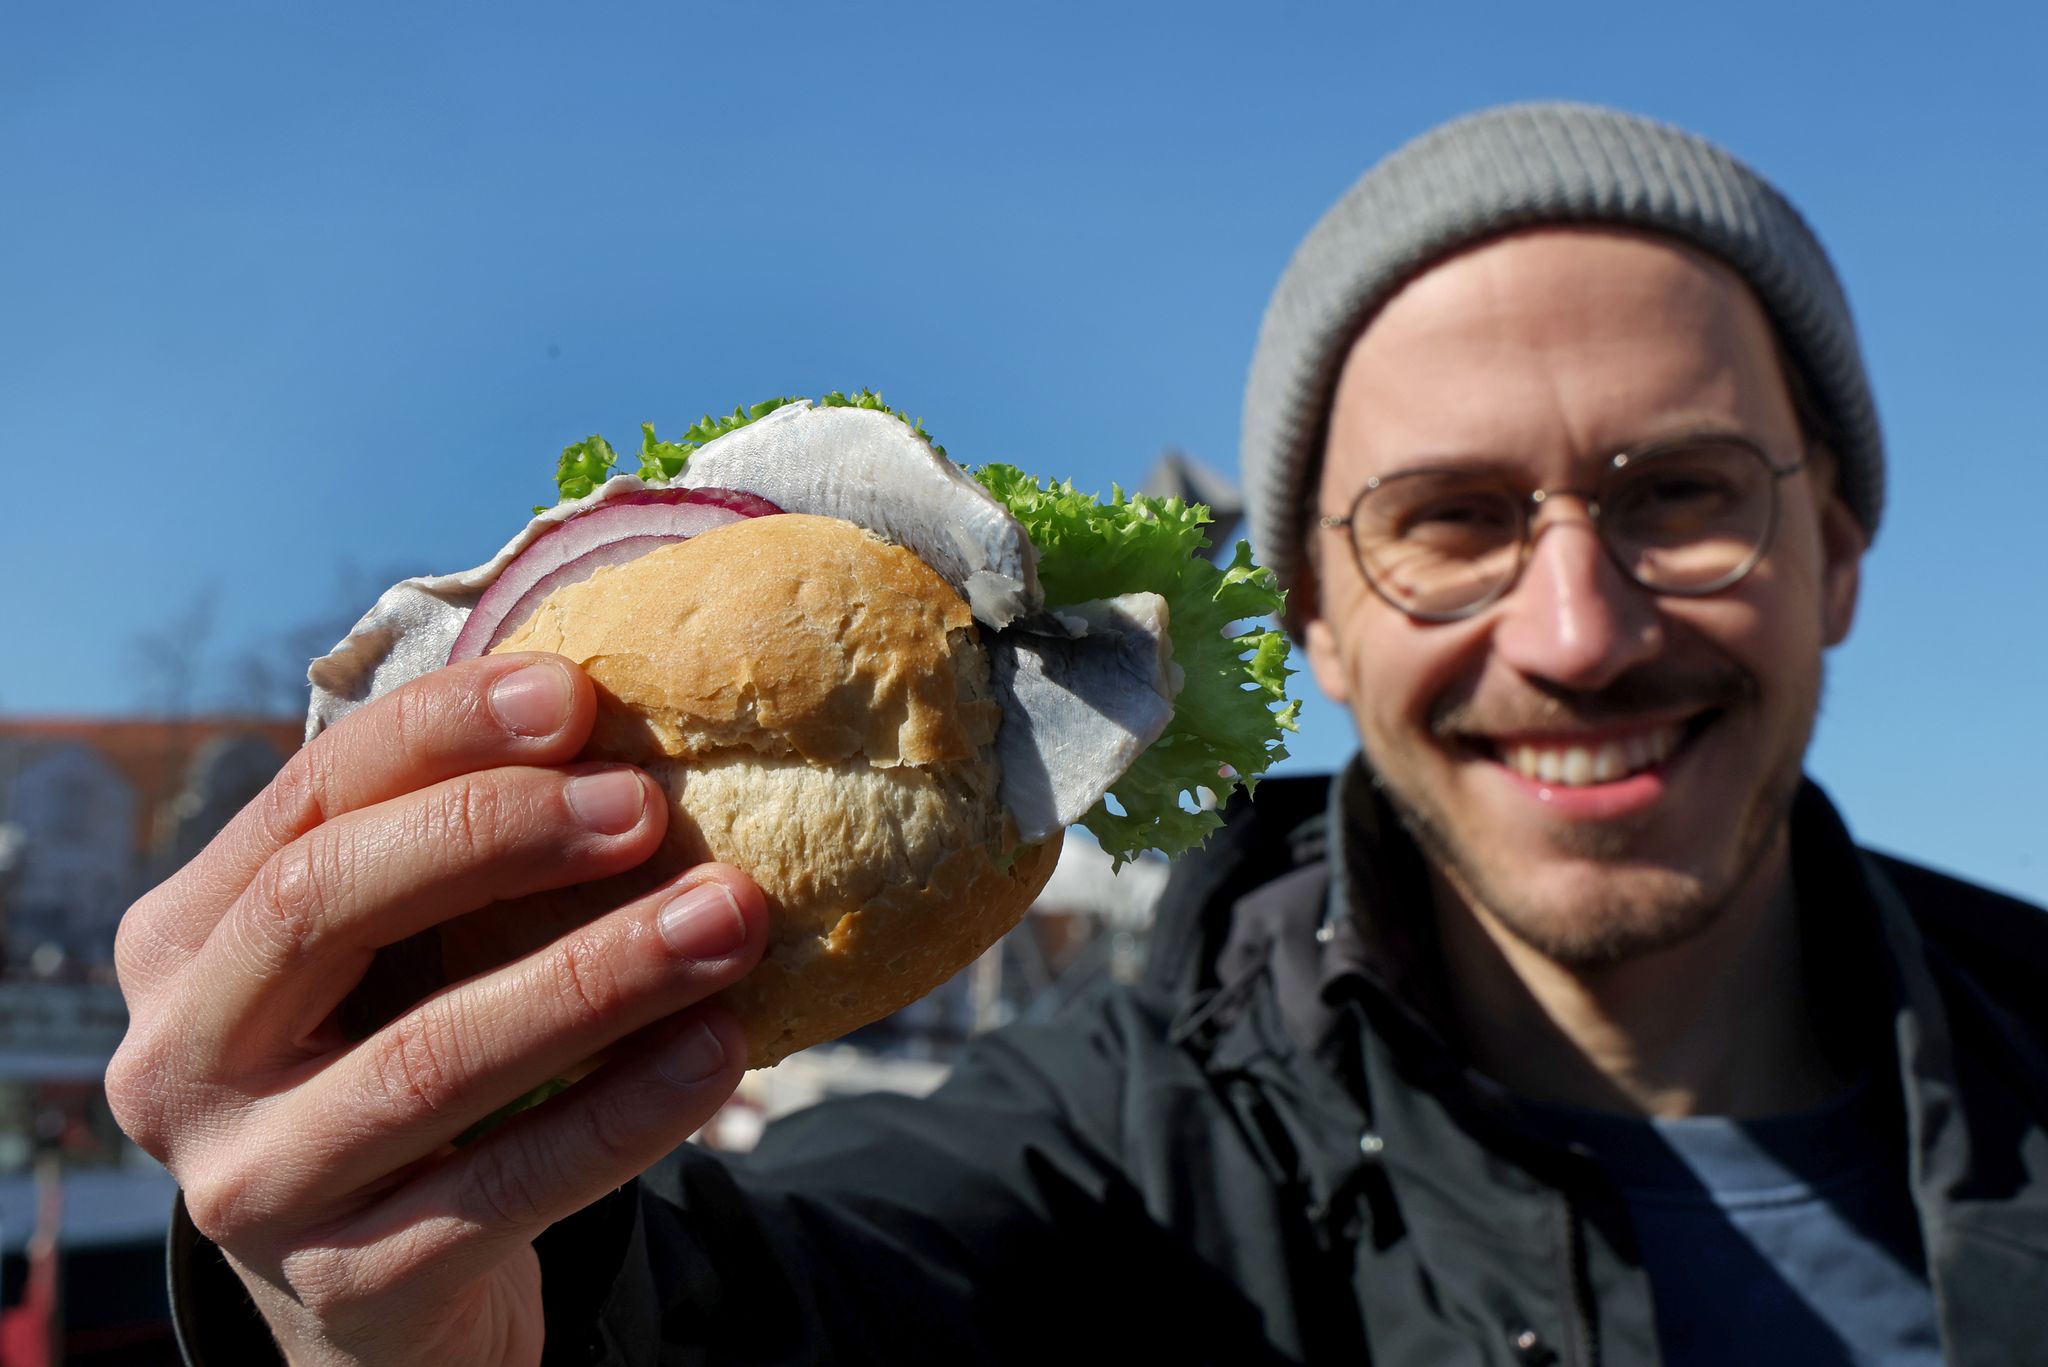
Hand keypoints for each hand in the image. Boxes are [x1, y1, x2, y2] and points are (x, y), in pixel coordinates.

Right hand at [107, 653, 766, 1365]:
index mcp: (183, 938)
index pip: (307, 799)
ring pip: (428, 1058)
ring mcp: (251, 1183)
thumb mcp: (386, 954)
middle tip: (647, 805)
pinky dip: (624, 1114)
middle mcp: (179, 1058)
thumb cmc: (399, 1056)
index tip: (576, 695)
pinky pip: (502, 1188)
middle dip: (499, 836)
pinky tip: (719, 1051)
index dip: (440, 733)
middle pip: (327, 906)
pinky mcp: (347, 1287)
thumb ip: (446, 848)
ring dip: (595, 977)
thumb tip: (608, 706)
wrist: (376, 1288)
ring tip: (728, 919)